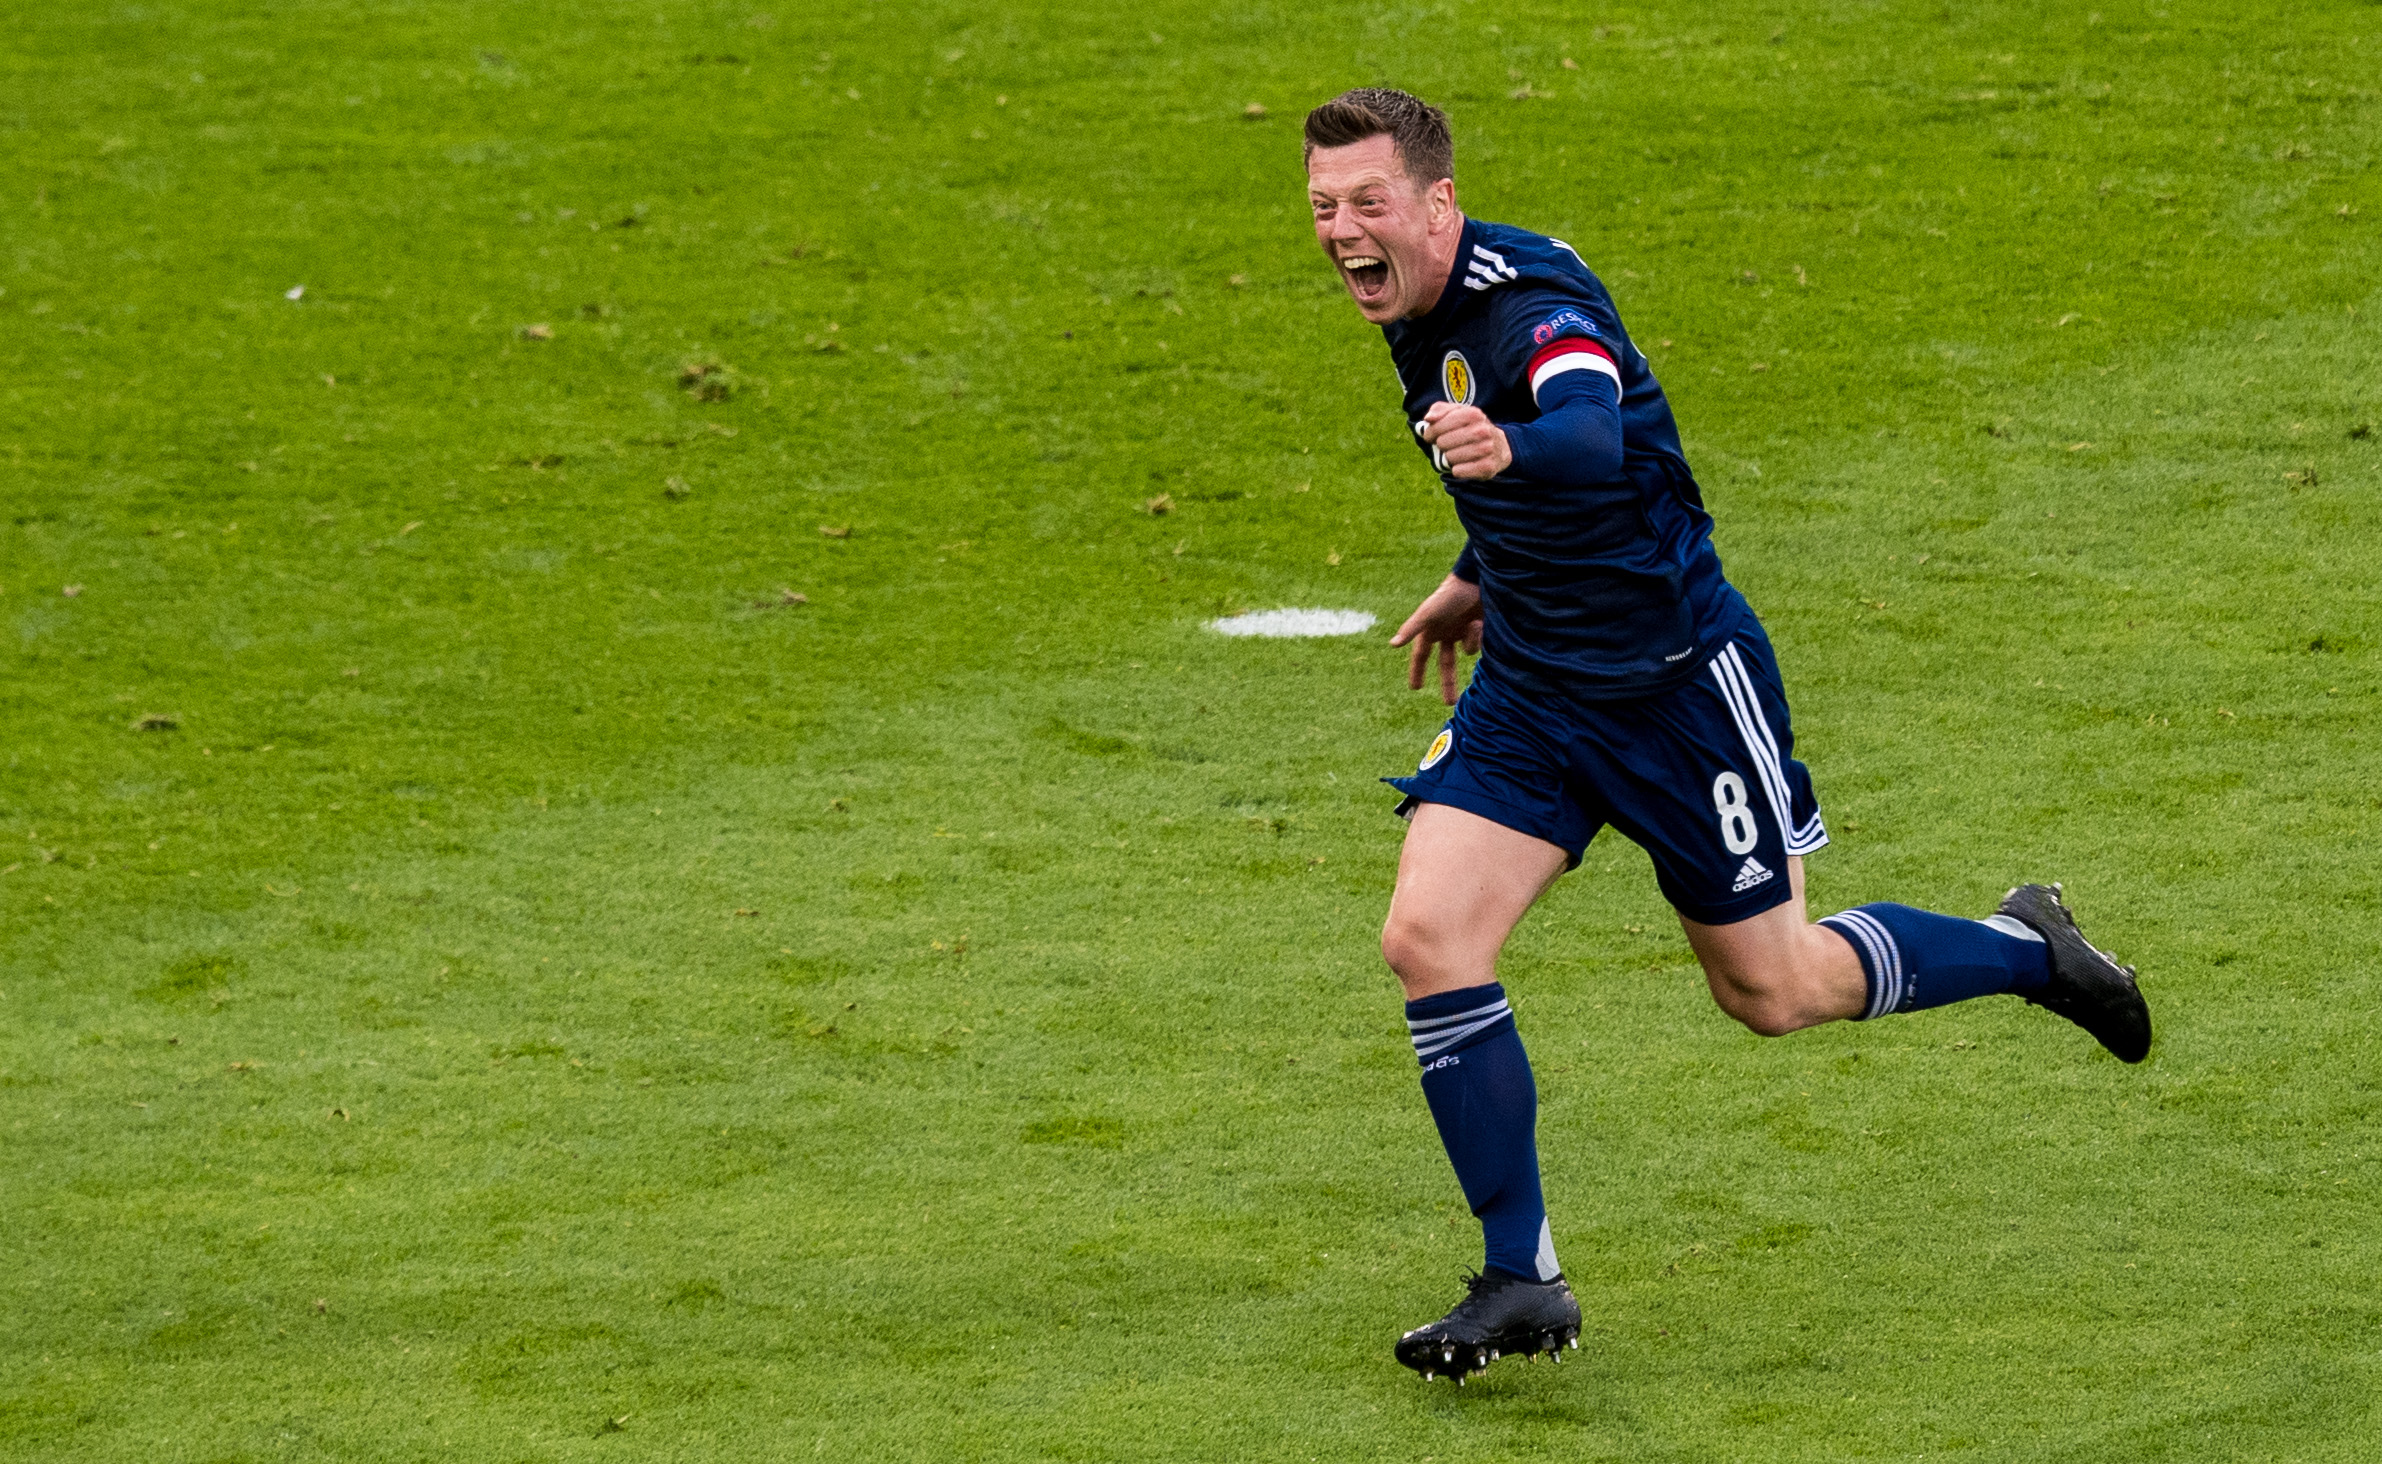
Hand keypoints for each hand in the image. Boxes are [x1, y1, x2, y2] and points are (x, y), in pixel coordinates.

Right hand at [1390, 573, 1484, 704]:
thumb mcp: (1428, 613)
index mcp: (1430, 631)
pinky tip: (1479, 621)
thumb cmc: (1448, 595)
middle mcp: (1446, 633)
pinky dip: (1478, 636)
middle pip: (1446, 664)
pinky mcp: (1479, 629)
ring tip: (1473, 624)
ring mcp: (1463, 631)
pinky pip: (1479, 644)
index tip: (1415, 689)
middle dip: (1448, 683)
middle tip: (1449, 702)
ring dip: (1470, 643)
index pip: (1421, 657)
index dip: (1417, 672)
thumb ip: (1411, 629)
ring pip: (1467, 652)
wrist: (1477, 579)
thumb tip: (1392, 645)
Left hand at [1420, 401, 1511, 480]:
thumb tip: (1428, 419)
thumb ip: (1439, 410)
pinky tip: (1463, 464)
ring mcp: (1487, 449)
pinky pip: (1458, 472)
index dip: (1430, 433)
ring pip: (1450, 458)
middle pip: (1443, 443)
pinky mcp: (1487, 467)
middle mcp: (1482, 430)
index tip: (1431, 436)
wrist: (1500, 446)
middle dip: (1441, 445)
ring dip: (1449, 458)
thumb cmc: (1471, 427)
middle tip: (1448, 445)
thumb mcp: (1456, 412)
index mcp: (1473, 414)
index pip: (1438, 426)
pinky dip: (1456, 470)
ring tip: (1457, 453)